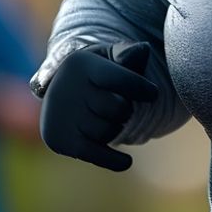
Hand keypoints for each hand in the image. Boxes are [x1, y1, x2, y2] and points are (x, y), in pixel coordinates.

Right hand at [39, 40, 157, 171]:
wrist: (63, 91)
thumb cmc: (98, 71)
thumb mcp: (111, 56)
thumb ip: (128, 54)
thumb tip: (142, 50)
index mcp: (81, 63)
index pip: (120, 79)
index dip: (141, 88)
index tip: (153, 94)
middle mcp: (65, 88)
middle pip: (119, 108)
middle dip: (126, 109)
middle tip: (118, 105)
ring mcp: (60, 116)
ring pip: (109, 131)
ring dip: (116, 128)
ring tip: (104, 118)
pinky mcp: (58, 140)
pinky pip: (95, 155)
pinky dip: (114, 161)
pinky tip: (126, 162)